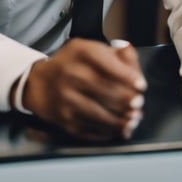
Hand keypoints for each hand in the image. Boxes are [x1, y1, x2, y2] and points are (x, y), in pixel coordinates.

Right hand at [21, 38, 146, 141]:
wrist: (40, 83)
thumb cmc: (73, 64)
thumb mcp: (91, 49)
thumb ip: (118, 55)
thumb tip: (136, 71)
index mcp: (80, 52)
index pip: (107, 64)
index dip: (128, 77)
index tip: (141, 86)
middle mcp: (71, 74)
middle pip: (106, 91)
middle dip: (128, 101)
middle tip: (138, 104)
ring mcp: (66, 99)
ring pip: (100, 114)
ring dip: (121, 120)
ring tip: (133, 120)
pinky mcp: (65, 120)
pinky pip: (92, 129)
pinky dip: (109, 132)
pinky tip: (119, 129)